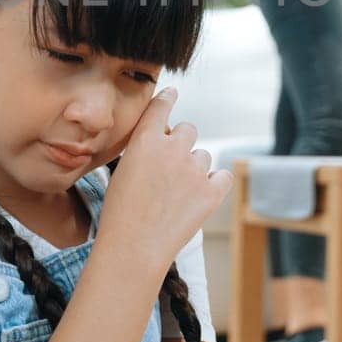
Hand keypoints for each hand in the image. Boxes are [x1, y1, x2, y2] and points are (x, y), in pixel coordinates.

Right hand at [96, 89, 231, 273]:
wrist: (132, 248)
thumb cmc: (119, 214)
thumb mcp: (121, 171)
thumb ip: (143, 151)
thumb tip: (162, 141)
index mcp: (146, 139)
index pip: (162, 105)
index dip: (168, 98)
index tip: (172, 93)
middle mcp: (173, 148)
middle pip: (187, 129)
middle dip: (181, 142)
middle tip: (170, 166)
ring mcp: (195, 170)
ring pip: (203, 156)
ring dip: (194, 168)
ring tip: (177, 193)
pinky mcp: (211, 193)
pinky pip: (222, 177)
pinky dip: (215, 184)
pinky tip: (202, 194)